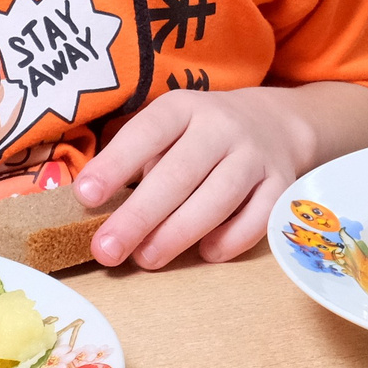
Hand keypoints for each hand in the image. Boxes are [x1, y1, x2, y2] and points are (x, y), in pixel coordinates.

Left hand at [71, 88, 318, 268]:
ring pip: (219, 198)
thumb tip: (94, 208)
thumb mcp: (168, 130)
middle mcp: (222, 127)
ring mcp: (256, 156)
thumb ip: (137, 162)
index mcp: (183, 108)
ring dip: (179, 233)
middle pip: (180, 173)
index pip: (147, 132)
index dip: (116, 164)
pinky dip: (231, 240)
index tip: (85, 197)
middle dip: (139, 216)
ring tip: (146, 259)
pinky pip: (258, 218)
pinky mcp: (281, 185)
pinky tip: (205, 253)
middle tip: (107, 250)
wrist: (275, 124)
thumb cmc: (199, 137)